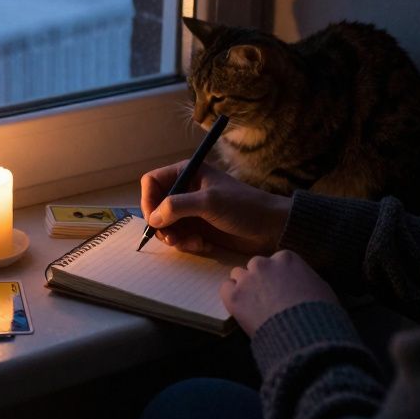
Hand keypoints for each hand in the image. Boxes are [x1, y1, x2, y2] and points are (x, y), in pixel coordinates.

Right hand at [140, 160, 290, 255]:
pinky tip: (203, 245)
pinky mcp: (198, 228)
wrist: (271, 227)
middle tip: (173, 238)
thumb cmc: (243, 207)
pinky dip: (187, 243)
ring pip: (166, 225)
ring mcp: (191, 210)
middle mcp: (186, 190)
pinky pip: (180, 237)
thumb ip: (177, 206)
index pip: (152, 182)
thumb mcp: (209, 202)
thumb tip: (153, 218)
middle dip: (162, 225)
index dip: (148, 200)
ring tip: (193, 243)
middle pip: (155, 206)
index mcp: (187, 173)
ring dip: (175, 237)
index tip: (154, 220)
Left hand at [220, 250, 337, 334]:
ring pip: (238, 275)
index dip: (279, 277)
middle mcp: (264, 263)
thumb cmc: (320, 314)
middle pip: (256, 266)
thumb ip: (306, 279)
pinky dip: (232, 297)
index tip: (282, 289)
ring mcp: (247, 279)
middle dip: (261, 279)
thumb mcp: (322, 288)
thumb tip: (303, 283)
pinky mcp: (234, 296)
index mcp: (287, 258)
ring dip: (245, 287)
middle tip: (267, 299)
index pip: (276, 261)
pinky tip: (241, 309)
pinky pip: (225, 289)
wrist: (306, 334)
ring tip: (254, 306)